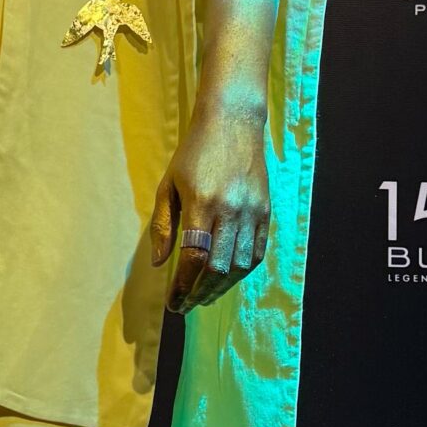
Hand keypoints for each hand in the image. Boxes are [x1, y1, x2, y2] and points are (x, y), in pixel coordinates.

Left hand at [151, 98, 270, 313]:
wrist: (233, 121)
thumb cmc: (193, 152)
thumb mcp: (168, 185)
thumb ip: (162, 225)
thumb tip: (160, 263)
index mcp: (202, 202)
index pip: (194, 257)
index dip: (183, 286)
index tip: (174, 303)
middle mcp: (230, 209)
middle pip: (218, 268)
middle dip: (200, 293)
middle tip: (187, 305)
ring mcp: (252, 211)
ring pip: (239, 265)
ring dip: (221, 288)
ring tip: (204, 296)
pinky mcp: (266, 211)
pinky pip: (256, 253)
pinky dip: (241, 272)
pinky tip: (227, 279)